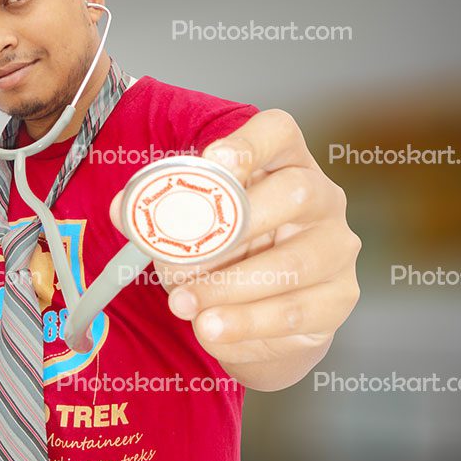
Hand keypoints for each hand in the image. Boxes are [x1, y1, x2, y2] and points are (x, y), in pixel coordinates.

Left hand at [109, 109, 361, 389]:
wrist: (257, 322)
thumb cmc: (226, 258)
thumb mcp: (188, 232)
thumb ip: (159, 216)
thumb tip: (122, 207)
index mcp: (285, 164)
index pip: (280, 133)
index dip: (250, 142)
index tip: (214, 159)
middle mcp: (322, 198)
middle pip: (296, 192)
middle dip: (237, 223)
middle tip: (185, 255)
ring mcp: (336, 248)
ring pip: (294, 263)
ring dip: (230, 287)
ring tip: (183, 305)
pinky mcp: (338, 297)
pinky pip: (295, 311)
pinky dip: (246, 322)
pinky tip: (211, 327)